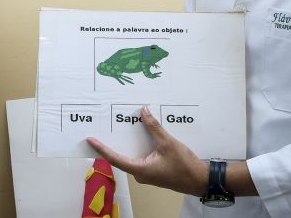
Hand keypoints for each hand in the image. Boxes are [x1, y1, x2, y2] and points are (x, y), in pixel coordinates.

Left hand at [86, 106, 207, 196]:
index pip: (115, 158)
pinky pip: (141, 156)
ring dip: (127, 143)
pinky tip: (140, 134)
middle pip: (122, 157)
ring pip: (133, 156)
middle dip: (112, 143)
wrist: (200, 180)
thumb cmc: (183, 166)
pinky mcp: (154, 170)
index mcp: (140, 170)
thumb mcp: (167, 143)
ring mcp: (147, 173)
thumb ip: (153, 127)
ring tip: (118, 128)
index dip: (102, 149)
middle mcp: (140, 174)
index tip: (91, 140)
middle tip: (102, 130)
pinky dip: (138, 145)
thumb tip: (143, 111)